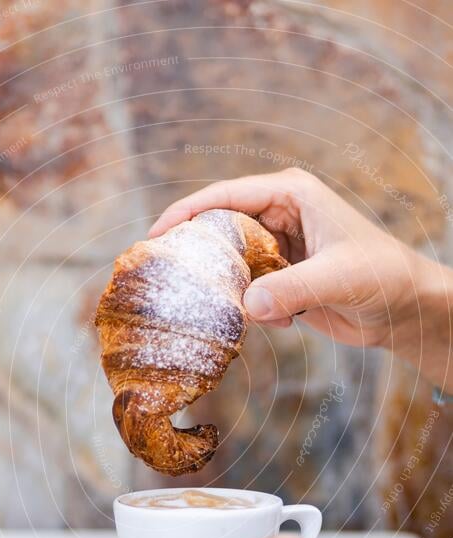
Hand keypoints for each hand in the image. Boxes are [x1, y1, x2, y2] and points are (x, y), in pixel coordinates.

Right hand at [150, 170, 451, 389]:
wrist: (404, 309)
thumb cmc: (382, 277)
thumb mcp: (337, 277)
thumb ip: (293, 289)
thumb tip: (248, 306)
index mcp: (291, 195)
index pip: (226, 196)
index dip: (187, 212)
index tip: (155, 235)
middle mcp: (280, 215)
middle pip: (220, 226)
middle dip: (195, 249)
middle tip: (161, 273)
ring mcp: (278, 248)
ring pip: (231, 260)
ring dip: (217, 282)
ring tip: (191, 301)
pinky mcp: (280, 278)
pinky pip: (245, 287)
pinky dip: (239, 304)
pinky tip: (245, 320)